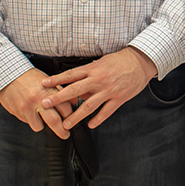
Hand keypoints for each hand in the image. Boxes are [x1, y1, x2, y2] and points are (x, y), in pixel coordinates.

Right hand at [0, 68, 72, 138]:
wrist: (8, 75)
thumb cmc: (29, 77)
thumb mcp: (47, 81)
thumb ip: (60, 92)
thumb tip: (74, 102)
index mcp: (49, 91)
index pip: (65, 107)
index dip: (71, 116)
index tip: (72, 120)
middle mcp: (39, 100)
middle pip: (55, 120)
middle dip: (62, 131)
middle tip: (65, 134)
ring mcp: (28, 107)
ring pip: (40, 126)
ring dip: (44, 125)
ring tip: (44, 120)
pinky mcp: (19, 112)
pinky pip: (29, 123)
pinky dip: (32, 121)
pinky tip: (32, 114)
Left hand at [40, 47, 157, 129]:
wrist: (141, 62)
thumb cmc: (120, 61)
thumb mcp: (102, 63)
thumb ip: (89, 75)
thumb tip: (78, 89)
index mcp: (93, 69)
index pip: (71, 75)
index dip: (56, 80)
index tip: (44, 84)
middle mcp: (99, 80)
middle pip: (75, 90)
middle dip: (59, 98)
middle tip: (46, 104)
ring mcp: (109, 90)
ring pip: (89, 105)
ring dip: (76, 115)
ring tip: (66, 124)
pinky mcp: (119, 98)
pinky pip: (106, 111)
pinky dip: (97, 119)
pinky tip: (90, 124)